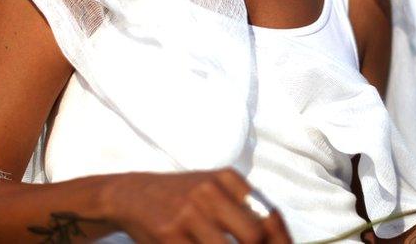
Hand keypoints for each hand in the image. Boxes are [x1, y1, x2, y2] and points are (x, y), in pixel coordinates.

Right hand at [104, 168, 291, 242]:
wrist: (132, 194)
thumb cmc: (183, 198)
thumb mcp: (215, 189)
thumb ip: (243, 208)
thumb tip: (276, 239)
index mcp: (228, 179)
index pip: (269, 215)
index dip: (283, 242)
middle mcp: (210, 192)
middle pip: (253, 235)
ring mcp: (188, 213)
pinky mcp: (168, 234)